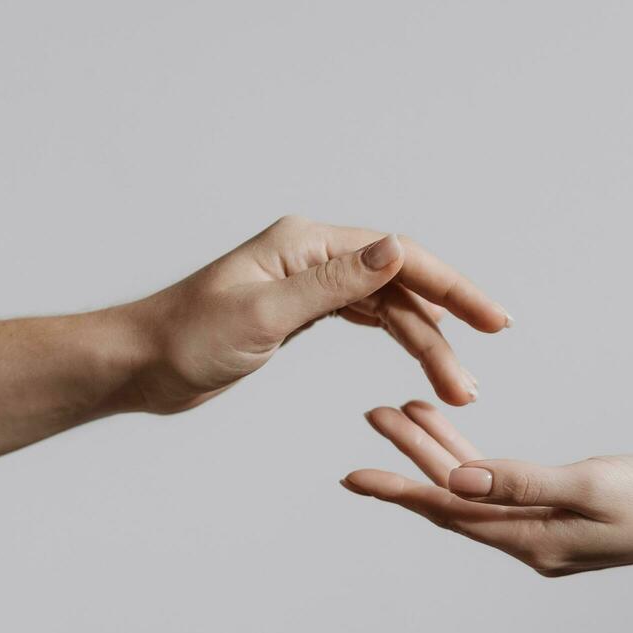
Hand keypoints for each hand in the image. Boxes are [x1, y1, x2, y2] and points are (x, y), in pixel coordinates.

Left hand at [116, 216, 510, 413]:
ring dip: (422, 344)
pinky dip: (395, 335)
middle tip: (470, 384)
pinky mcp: (300, 311)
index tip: (493, 320)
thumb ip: (332, 286)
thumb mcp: (262, 315)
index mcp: (307, 245)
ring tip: (455, 387)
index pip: (399, 257)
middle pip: (401, 284)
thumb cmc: (186, 340)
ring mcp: (308, 283)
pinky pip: (364, 316)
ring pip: (386, 307)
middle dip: (442, 331)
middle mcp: (313, 256)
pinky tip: (419, 353)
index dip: (452, 287)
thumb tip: (396, 249)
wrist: (140, 363)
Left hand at [341, 401, 632, 574]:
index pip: (449, 512)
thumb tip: (458, 480)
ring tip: (403, 411)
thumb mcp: (593, 485)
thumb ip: (523, 482)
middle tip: (373, 416)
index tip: (353, 475)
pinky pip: (501, 486)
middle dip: (410, 459)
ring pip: (475, 490)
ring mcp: (545, 530)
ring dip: (440, 452)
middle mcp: (531, 542)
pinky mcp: (560, 513)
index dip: (400, 490)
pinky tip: (458, 433)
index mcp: (533, 541)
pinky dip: (476, 458)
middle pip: (454, 499)